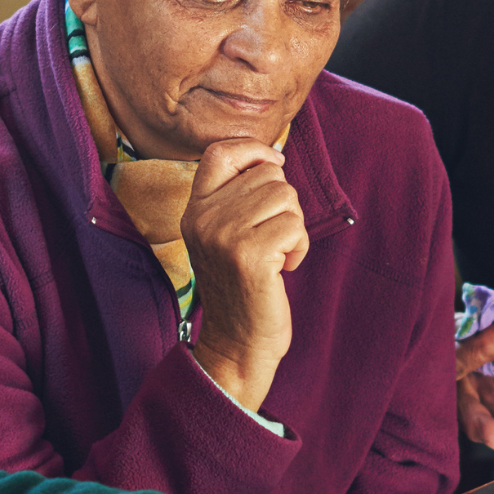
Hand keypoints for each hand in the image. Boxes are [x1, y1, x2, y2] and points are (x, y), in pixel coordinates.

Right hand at [182, 139, 308, 411]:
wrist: (237, 344)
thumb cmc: (243, 287)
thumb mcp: (226, 236)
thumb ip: (238, 197)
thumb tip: (274, 158)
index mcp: (194, 210)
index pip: (219, 152)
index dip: (254, 150)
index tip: (274, 165)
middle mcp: (203, 218)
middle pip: (268, 175)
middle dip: (284, 205)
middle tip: (271, 240)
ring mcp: (224, 236)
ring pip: (286, 196)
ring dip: (293, 227)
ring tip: (275, 256)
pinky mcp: (249, 255)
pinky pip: (295, 225)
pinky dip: (299, 248)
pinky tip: (282, 270)